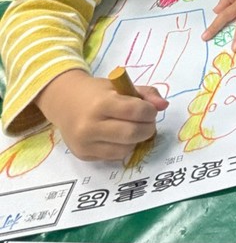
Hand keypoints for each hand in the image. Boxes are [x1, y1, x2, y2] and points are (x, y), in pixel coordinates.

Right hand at [36, 69, 166, 161]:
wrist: (64, 103)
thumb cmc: (96, 93)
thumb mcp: (119, 85)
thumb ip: (145, 93)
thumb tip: (164, 105)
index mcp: (100, 103)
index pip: (135, 111)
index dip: (149, 111)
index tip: (150, 110)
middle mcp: (90, 125)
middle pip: (132, 134)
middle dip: (148, 128)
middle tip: (148, 122)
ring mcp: (85, 143)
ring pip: (125, 149)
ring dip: (137, 140)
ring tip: (134, 128)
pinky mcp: (84, 155)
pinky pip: (114, 157)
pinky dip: (124, 148)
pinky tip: (120, 137)